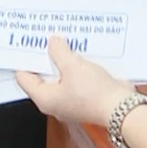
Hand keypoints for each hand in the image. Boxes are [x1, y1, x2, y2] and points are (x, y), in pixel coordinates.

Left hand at [15, 37, 135, 126]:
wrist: (122, 108)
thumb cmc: (95, 94)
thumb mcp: (72, 66)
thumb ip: (58, 52)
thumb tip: (53, 42)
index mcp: (45, 99)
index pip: (24, 78)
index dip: (24, 59)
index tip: (26, 43)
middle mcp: (55, 103)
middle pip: (42, 76)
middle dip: (45, 57)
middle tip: (45, 39)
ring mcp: (71, 101)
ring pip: (60, 76)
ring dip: (62, 60)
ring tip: (62, 41)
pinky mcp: (85, 97)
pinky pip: (75, 79)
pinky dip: (75, 66)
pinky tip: (79, 52)